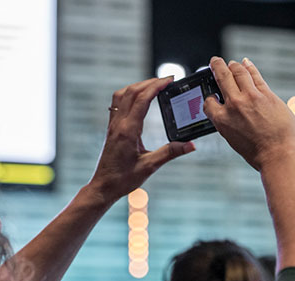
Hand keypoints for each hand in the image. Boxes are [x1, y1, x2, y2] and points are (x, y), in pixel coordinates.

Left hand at [90, 77, 195, 201]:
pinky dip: (129, 94)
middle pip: (132, 92)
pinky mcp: (111, 128)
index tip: (169, 80)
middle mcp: (118, 124)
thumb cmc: (123, 179)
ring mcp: (112, 125)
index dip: (156, 86)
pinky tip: (139, 98)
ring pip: (122, 95)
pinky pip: (117, 103)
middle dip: (150, 82)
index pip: (141, 99)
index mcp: (128, 131)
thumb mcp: (150, 167)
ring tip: (154, 85)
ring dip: (138, 86)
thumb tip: (191, 145)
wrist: (103, 187)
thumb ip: (170, 153)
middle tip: (167, 80)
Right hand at [204, 57, 294, 170]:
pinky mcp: (267, 95)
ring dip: (233, 65)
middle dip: (216, 67)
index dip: (210, 97)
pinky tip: (246, 63)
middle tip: (214, 61)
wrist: (279, 155)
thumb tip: (231, 114)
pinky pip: (255, 76)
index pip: (209, 101)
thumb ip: (229, 123)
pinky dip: (249, 68)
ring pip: (238, 72)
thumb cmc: (258, 153)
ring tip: (231, 63)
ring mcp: (251, 97)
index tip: (212, 95)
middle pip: (222, 78)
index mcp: (222, 120)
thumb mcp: (234, 140)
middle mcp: (234, 105)